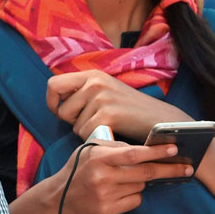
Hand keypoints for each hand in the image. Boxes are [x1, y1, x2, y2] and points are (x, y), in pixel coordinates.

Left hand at [46, 70, 186, 141]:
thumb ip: (83, 93)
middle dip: (72, 122)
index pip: (52, 85)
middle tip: (93, 122)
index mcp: (92, 75)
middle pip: (61, 110)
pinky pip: (86, 133)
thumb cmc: (131, 111)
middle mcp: (95, 82)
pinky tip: (112, 133)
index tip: (61, 113)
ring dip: (87, 131)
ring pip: (74, 125)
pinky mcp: (108, 114)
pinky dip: (96, 138)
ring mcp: (101, 97)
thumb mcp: (106, 92)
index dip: (52, 102)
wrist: (163, 121)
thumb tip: (55, 102)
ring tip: (108, 126)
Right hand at [53, 139, 191, 213]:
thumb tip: (142, 148)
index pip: (133, 153)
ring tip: (122, 181)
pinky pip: (134, 201)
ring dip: (140, 182)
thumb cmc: (76, 171)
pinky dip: (132, 196)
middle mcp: (102, 175)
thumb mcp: (87, 152)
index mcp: (98, 157)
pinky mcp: (108, 211)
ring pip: (140, 186)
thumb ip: (112, 148)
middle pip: (145, 172)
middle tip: (186, 168)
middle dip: (168, 169)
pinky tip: (118, 194)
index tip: (174, 149)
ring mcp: (105, 194)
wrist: (57, 199)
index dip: (156, 151)